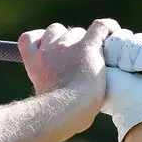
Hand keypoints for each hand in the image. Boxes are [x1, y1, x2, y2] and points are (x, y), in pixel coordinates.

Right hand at [19, 19, 118, 136]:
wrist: (64, 110)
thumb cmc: (55, 115)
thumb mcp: (42, 98)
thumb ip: (49, 87)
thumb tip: (59, 95)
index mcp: (34, 64)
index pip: (29, 38)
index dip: (40, 40)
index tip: (48, 50)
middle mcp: (48, 51)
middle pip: (56, 31)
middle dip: (65, 42)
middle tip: (76, 60)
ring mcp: (67, 47)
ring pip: (76, 31)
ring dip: (83, 40)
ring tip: (94, 57)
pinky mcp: (87, 47)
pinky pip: (100, 26)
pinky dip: (108, 28)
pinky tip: (112, 35)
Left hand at [100, 29, 141, 141]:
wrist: (141, 106)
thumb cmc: (115, 93)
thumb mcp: (97, 70)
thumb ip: (93, 51)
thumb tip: (94, 34)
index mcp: (109, 60)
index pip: (108, 37)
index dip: (109, 46)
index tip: (108, 61)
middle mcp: (126, 58)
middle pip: (122, 35)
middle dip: (122, 51)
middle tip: (122, 68)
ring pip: (138, 39)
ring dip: (134, 54)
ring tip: (134, 70)